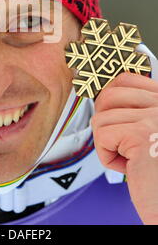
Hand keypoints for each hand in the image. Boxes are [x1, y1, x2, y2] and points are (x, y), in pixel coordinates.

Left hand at [91, 71, 157, 223]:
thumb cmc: (155, 173)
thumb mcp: (149, 130)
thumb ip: (135, 110)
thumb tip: (103, 95)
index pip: (125, 79)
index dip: (109, 96)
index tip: (111, 115)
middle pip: (108, 96)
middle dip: (105, 123)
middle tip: (121, 143)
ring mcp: (154, 118)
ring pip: (101, 118)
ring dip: (108, 144)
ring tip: (130, 158)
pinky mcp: (140, 134)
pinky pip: (102, 136)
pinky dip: (108, 157)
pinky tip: (129, 167)